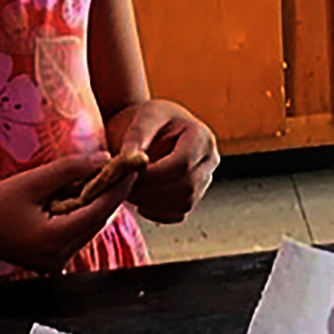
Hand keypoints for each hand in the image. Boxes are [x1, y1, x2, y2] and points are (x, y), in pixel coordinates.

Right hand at [0, 152, 125, 271]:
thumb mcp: (33, 181)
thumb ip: (71, 169)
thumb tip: (105, 159)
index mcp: (55, 240)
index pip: (100, 211)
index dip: (119, 187)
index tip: (132, 166)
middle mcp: (60, 257)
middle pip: (98, 221)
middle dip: (110, 193)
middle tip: (122, 166)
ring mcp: (57, 263)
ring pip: (90, 228)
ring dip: (97, 203)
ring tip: (104, 175)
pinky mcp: (53, 260)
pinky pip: (77, 233)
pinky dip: (83, 213)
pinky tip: (82, 193)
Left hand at [111, 100, 220, 223]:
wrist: (146, 128)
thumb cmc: (144, 119)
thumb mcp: (140, 120)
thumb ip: (135, 138)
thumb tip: (130, 161)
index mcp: (201, 136)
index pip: (183, 165)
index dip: (153, 175)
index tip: (127, 173)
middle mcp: (210, 159)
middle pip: (187, 187)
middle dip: (151, 191)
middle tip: (124, 184)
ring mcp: (205, 180)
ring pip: (184, 203)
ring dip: (152, 202)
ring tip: (129, 188)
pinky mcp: (194, 196)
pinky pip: (178, 214)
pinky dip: (157, 212)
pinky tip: (140, 199)